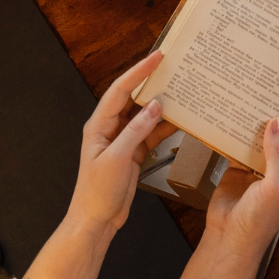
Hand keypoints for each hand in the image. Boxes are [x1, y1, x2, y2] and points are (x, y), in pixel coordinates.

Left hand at [68, 52, 176, 230]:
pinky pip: (151, 133)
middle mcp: (110, 128)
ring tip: (182, 90)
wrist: (96, 220)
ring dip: (162, 105)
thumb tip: (155, 107)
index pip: (120, 90)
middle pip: (133, 98)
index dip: (138, 72)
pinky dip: (165, 127)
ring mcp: (123, 140)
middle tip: (172, 66)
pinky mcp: (133, 153)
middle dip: (151, 82)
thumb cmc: (97, 192)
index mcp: (99, 125)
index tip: (156, 57)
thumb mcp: (117, 159)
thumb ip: (136, 131)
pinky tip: (180, 120)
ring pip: (145, 115)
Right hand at [204, 117, 278, 259]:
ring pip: (257, 146)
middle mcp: (275, 176)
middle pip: (277, 146)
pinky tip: (234, 121)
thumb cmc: (259, 222)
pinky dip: (234, 138)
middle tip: (278, 99)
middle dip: (276, 128)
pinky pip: (236, 150)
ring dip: (256, 130)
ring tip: (258, 104)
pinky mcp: (235, 172)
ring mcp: (254, 174)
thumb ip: (277, 155)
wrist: (227, 237)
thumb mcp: (276, 186)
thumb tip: (277, 124)